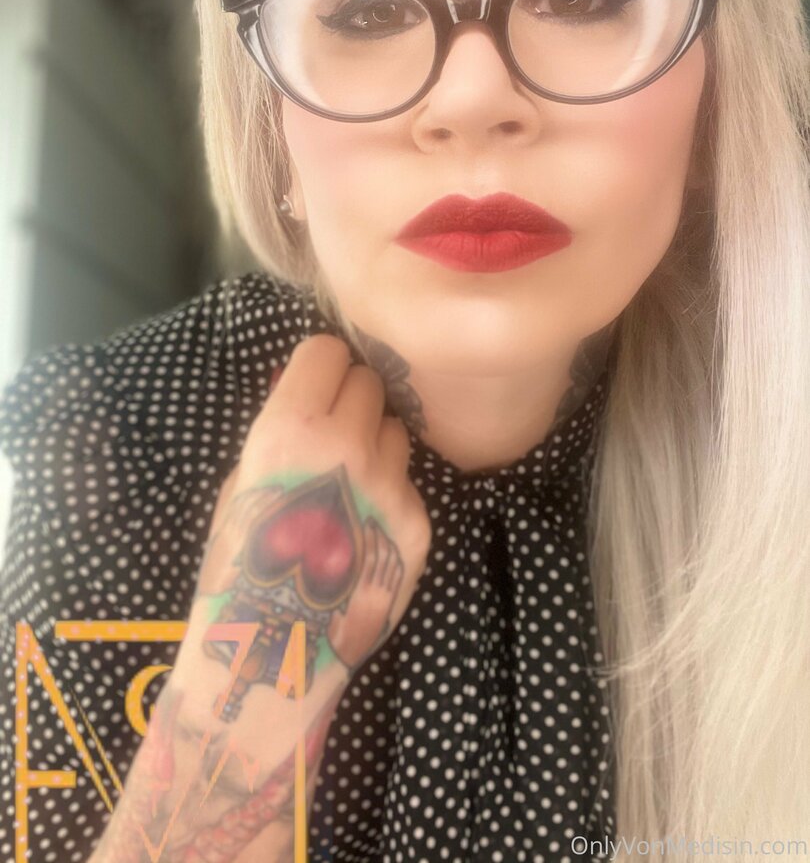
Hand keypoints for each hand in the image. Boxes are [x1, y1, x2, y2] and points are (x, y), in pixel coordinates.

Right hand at [186, 333, 431, 687]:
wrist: (274, 654)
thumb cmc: (239, 565)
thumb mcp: (241, 483)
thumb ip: (281, 430)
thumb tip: (308, 388)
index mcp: (290, 429)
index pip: (328, 351)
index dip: (321, 367)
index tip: (316, 386)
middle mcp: (347, 447)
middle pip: (370, 383)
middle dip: (351, 400)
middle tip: (334, 435)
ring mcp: (391, 487)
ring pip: (396, 431)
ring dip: (376, 445)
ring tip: (350, 489)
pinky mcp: (419, 525)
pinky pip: (408, 484)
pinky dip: (390, 495)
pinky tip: (364, 531)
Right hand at [326, 517, 403, 670]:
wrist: (351, 654)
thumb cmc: (335, 632)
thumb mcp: (330, 608)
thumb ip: (333, 591)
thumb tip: (323, 567)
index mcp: (361, 592)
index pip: (371, 558)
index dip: (371, 539)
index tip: (366, 523)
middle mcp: (377, 592)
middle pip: (384, 557)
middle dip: (380, 536)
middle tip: (373, 522)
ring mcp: (386, 597)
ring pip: (393, 565)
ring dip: (389, 546)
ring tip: (381, 532)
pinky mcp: (391, 602)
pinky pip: (398, 577)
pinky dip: (397, 561)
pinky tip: (392, 552)